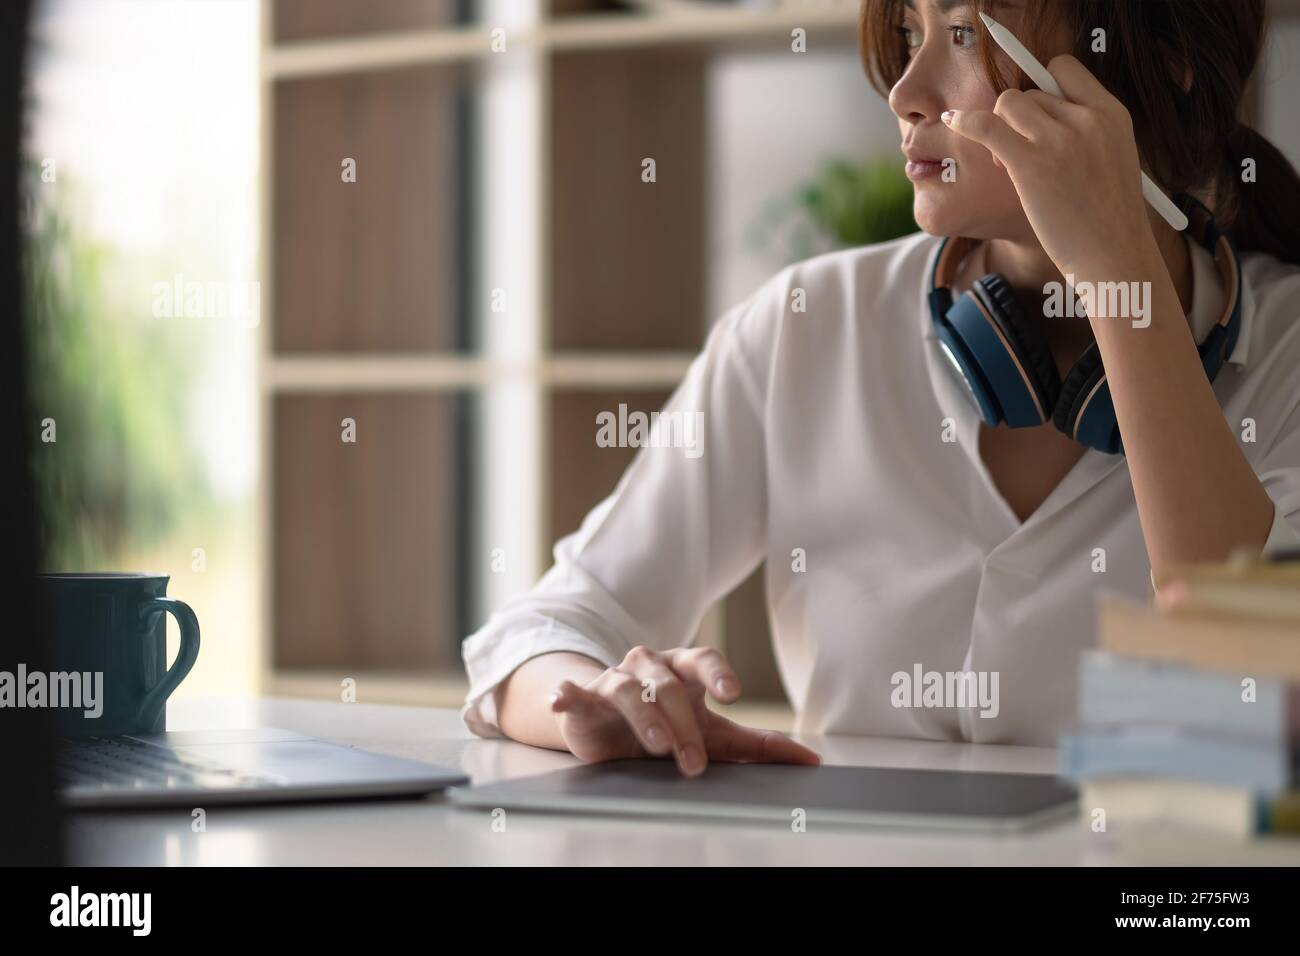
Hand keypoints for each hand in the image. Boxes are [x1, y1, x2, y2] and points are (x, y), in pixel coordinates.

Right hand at [549, 645, 820, 776]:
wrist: (612, 728)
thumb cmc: (671, 725)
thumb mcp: (715, 736)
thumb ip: (759, 746)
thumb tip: (810, 761)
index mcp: (683, 668)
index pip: (702, 659)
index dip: (718, 672)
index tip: (732, 693)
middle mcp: (649, 667)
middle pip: (668, 686)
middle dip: (684, 724)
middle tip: (694, 761)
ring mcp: (614, 679)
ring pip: (627, 689)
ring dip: (644, 717)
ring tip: (658, 746)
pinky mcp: (583, 700)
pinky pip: (574, 692)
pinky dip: (567, 693)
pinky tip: (563, 698)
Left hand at [941, 55, 1155, 276]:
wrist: (1114, 254)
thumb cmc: (1107, 219)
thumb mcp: (1113, 159)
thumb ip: (1086, 132)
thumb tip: (1041, 117)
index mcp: (1112, 113)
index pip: (1065, 69)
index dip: (1044, 86)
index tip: (1034, 114)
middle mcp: (1087, 118)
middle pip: (1032, 91)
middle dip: (1018, 119)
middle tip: (1018, 155)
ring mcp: (1059, 139)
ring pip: (1008, 104)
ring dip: (999, 128)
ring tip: (1006, 166)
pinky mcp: (1030, 163)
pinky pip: (987, 126)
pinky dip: (966, 123)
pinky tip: (953, 124)